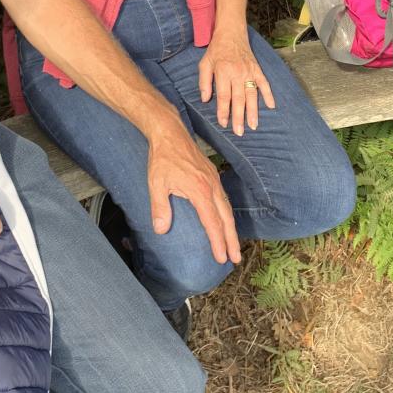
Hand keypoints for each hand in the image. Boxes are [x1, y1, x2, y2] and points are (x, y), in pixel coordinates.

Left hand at [146, 118, 240, 265]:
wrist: (170, 132)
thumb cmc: (162, 158)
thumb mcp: (156, 183)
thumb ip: (160, 208)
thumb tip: (160, 230)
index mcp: (200, 190)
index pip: (212, 222)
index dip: (217, 242)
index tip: (221, 257)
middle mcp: (212, 186)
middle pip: (226, 218)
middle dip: (231, 240)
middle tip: (235, 259)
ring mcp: (214, 180)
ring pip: (227, 208)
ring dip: (231, 228)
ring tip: (233, 245)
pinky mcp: (212, 175)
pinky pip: (223, 198)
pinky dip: (226, 214)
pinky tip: (224, 220)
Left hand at [198, 29, 274, 136]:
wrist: (231, 33)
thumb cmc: (216, 50)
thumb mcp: (204, 63)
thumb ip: (204, 82)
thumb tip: (205, 99)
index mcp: (223, 72)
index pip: (224, 96)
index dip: (223, 111)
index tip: (223, 123)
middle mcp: (237, 73)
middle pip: (238, 99)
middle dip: (239, 117)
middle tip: (239, 132)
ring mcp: (249, 71)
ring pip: (251, 94)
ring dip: (253, 111)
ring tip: (253, 125)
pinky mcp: (257, 69)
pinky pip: (264, 83)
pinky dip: (268, 94)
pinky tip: (271, 106)